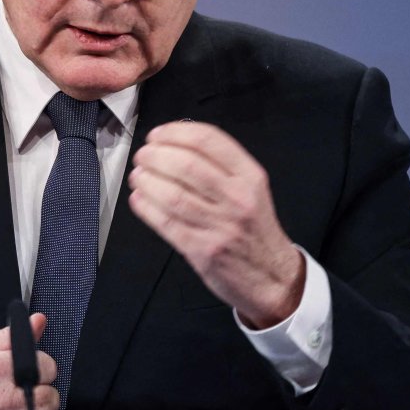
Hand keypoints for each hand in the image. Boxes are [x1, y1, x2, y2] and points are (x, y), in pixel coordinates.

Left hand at [128, 121, 304, 328]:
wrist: (272, 276)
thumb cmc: (254, 229)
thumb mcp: (251, 189)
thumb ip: (221, 166)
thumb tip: (174, 144)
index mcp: (249, 177)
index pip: (209, 141)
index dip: (175, 133)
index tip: (157, 135)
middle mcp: (237, 199)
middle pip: (186, 165)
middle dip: (155, 156)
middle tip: (143, 155)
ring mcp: (220, 226)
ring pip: (172, 194)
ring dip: (146, 181)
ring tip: (138, 176)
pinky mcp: (202, 250)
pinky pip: (165, 223)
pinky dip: (146, 207)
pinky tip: (139, 199)